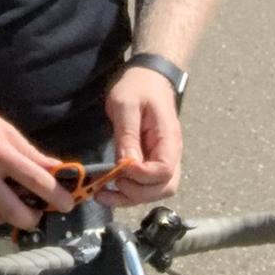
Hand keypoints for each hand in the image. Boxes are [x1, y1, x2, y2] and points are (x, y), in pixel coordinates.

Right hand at [0, 86, 75, 228]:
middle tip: (37, 213)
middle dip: (33, 219)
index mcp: (0, 153)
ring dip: (5, 213)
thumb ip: (29, 152)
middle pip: (16, 213)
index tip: (69, 204)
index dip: (57, 196)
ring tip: (7, 201)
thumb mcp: (2, 128)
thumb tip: (55, 169)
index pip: (37, 181)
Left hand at [100, 66, 182, 206]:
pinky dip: (130, 192)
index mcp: (168, 139)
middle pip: (163, 188)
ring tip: (103, 193)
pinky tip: (109, 190)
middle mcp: (171, 154)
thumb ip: (127, 136)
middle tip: (109, 184)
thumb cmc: (137, 87)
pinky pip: (148, 184)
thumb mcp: (125, 105)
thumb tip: (127, 166)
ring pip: (156, 191)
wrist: (149, 77)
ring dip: (132, 197)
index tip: (119, 169)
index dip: (141, 177)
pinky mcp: (152, 161)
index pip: (164, 171)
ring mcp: (163, 158)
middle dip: (136, 193)